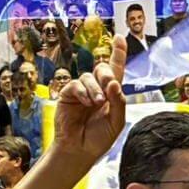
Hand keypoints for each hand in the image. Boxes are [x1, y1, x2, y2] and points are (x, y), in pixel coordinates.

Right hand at [55, 36, 126, 162]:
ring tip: (96, 103)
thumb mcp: (116, 122)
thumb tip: (114, 83)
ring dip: (95, 88)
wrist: (79, 150)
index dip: (118, 53)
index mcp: (111, 95)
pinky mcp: (68, 94)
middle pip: (103, 69)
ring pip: (89, 76)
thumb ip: (118, 102)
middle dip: (107, 74)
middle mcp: (97, 90)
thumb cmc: (99, 138)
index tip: (119, 38)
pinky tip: (86, 102)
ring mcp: (82, 91)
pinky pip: (76, 84)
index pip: (116, 71)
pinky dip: (83, 91)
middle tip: (109, 86)